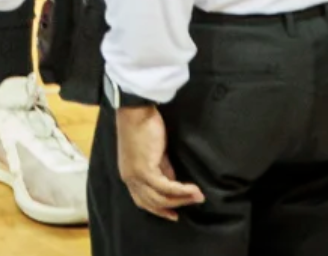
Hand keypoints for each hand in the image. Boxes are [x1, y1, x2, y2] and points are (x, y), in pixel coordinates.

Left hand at [115, 104, 202, 218]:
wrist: (136, 112)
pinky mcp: (145, 170)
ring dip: (182, 199)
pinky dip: (181, 190)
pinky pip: (166, 187)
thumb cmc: (143, 127)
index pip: (143, 201)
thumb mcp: (154, 155)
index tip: (174, 215)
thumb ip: (162, 170)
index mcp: (129, 175)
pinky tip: (194, 189)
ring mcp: (136, 176)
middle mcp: (130, 179)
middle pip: (153, 203)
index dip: (159, 210)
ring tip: (198, 197)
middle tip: (192, 204)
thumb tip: (174, 182)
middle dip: (174, 206)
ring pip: (160, 198)